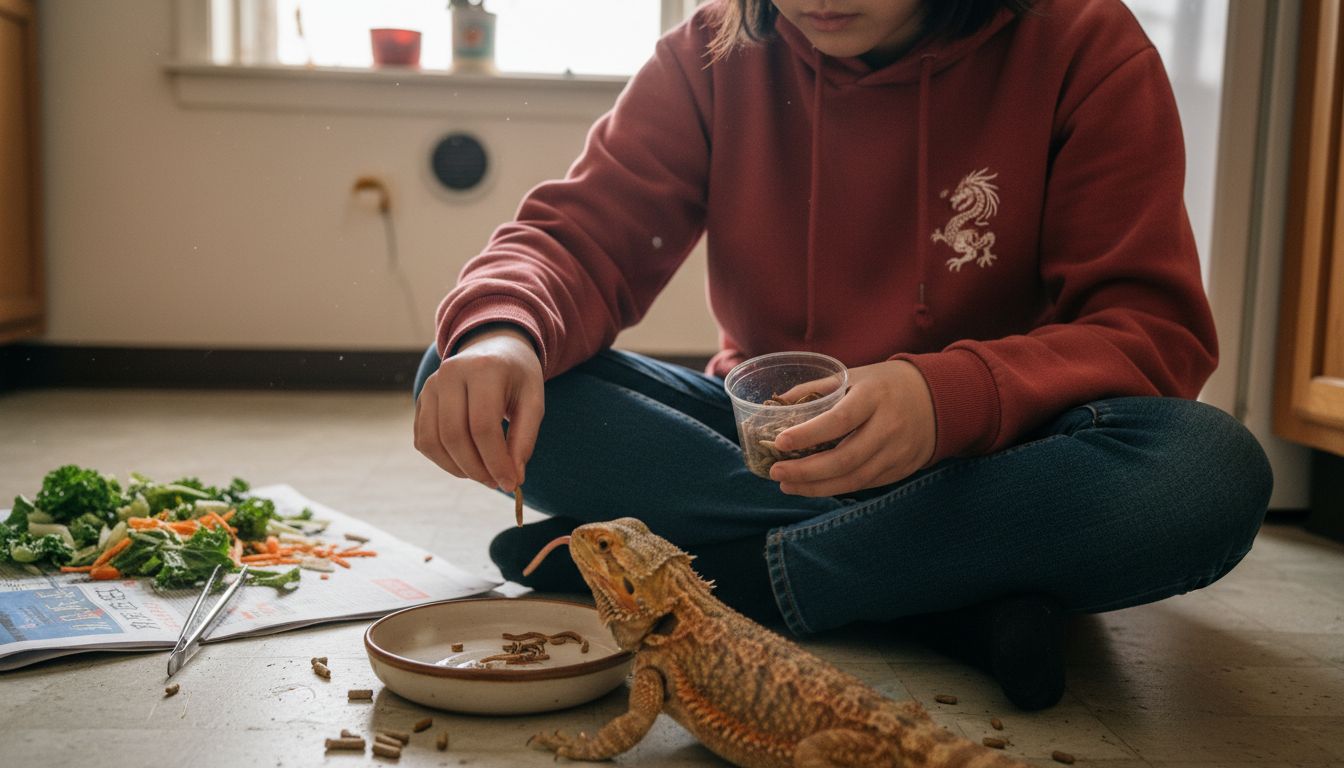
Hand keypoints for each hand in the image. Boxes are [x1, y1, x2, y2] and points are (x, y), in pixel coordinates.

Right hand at [413, 325, 543, 490]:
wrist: (493, 347)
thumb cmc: (517, 377)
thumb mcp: (533, 401)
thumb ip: (525, 439)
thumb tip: (513, 478)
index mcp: (483, 369)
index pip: (483, 426)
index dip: (496, 461)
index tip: (511, 484)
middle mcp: (450, 373)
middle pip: (454, 436)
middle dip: (477, 469)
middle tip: (497, 483)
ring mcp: (430, 385)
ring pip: (433, 441)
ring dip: (458, 468)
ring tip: (484, 474)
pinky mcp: (421, 399)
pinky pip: (424, 440)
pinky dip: (443, 460)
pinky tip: (466, 463)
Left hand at [769, 360, 934, 496]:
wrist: (938, 400)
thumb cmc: (886, 385)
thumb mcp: (855, 376)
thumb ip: (817, 389)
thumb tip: (777, 403)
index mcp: (874, 396)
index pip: (839, 420)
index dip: (808, 434)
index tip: (780, 441)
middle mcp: (888, 427)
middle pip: (845, 458)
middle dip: (806, 471)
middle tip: (776, 472)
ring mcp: (897, 452)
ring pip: (854, 479)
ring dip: (816, 487)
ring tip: (787, 485)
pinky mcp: (900, 470)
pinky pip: (864, 484)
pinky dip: (836, 488)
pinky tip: (813, 487)